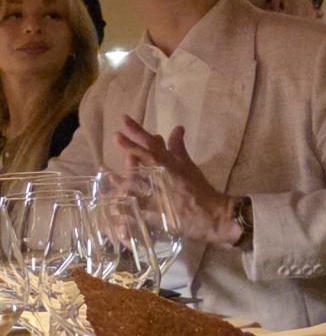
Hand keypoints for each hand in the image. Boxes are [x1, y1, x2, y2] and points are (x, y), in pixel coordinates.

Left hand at [114, 118, 241, 244]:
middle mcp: (162, 177)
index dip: (137, 131)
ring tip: (103, 170)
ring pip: (135, 184)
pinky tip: (112, 209)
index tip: (124, 119)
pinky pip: (136, 211)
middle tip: (116, 135)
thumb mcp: (189, 167)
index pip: (152, 144)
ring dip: (117, 177)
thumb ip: (179, 148)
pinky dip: (124, 210)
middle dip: (128, 146)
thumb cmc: (201, 190)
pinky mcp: (156, 213)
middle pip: (142, 159)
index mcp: (170, 165)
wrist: (212, 215)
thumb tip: (177, 128)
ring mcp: (158, 195)